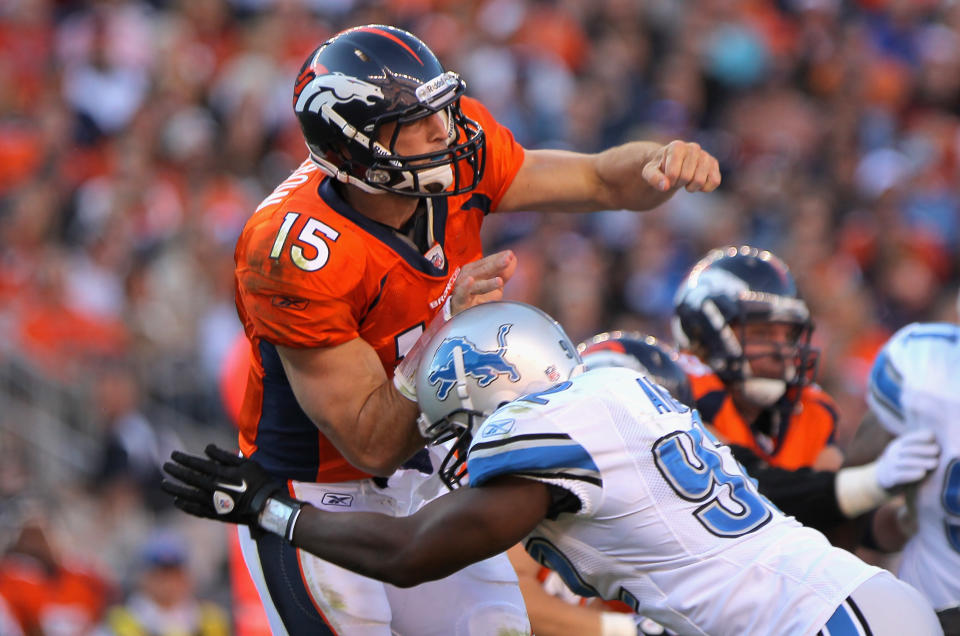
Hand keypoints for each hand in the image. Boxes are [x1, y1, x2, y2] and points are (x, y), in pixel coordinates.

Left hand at [162, 444, 286, 527]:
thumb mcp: (245, 463)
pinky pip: (195, 510)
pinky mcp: (214, 514)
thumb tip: (207, 448)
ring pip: (188, 495)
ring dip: (174, 489)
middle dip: (175, 471)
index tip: (173, 455)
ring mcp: (213, 503)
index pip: (196, 464)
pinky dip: (185, 506)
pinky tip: (177, 501)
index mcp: (221, 474)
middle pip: (189, 478)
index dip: (183, 459)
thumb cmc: (258, 481)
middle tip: (165, 466)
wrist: (266, 506)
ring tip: (164, 484)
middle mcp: (213, 488)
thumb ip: (224, 456)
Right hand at [450, 250, 516, 314]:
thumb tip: (514, 258)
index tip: (510, 254)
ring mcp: (462, 288)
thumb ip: (504, 273)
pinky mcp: (459, 302)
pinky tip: (469, 281)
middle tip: (508, 258)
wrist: (459, 314)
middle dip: (495, 264)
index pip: (488, 262)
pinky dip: (465, 287)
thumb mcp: (493, 284)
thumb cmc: (476, 297)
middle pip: (483, 270)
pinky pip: (461, 294)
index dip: (498, 258)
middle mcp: (467, 276)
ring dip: (488, 283)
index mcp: (475, 269)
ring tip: (500, 281)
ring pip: (476, 285)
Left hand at [641, 140, 720, 193]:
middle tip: (676, 179)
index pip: (673, 174)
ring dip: (691, 187)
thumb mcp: (649, 172)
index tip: (667, 176)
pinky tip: (697, 183)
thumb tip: (665, 186)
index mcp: (677, 146)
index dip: (669, 181)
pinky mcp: (714, 164)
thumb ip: (654, 178)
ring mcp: (705, 155)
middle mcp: (693, 147)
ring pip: (701, 181)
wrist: (670, 166)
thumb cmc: (659, 168)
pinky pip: (715, 182)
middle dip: (679, 183)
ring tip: (685, 181)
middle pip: (687, 177)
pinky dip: (705, 188)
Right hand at [875, 429, 939, 490]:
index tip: (933, 438)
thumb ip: (918, 445)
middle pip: (908, 450)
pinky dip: (912, 474)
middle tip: (937, 452)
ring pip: (905, 462)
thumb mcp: (906, 450)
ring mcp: (891, 465)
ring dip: (921, 462)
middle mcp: (893, 453)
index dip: (920, 437)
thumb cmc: (903, 463)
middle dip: (924, 450)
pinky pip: (900, 476)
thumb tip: (934, 437)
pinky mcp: (890, 478)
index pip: (909, 438)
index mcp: (898, 444)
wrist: (882, 477)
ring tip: (935, 464)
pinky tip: (922, 474)